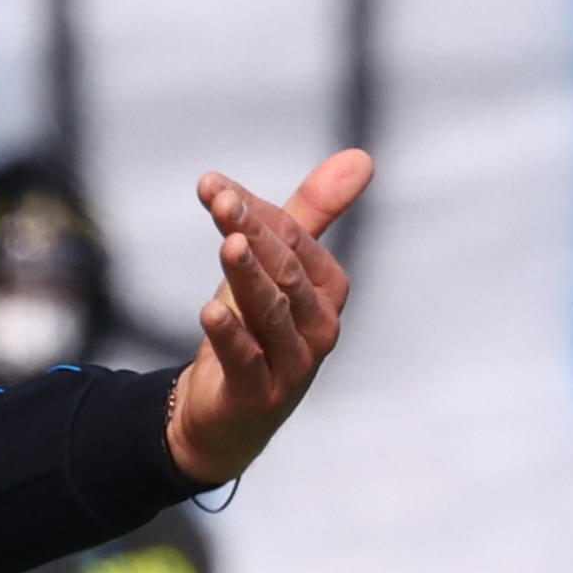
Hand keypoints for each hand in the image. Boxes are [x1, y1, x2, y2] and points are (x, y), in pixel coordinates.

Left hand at [166, 149, 373, 487]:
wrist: (224, 415)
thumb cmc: (252, 331)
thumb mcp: (273, 271)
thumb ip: (306, 216)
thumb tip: (361, 157)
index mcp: (328, 290)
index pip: (295, 240)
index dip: (257, 210)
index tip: (212, 184)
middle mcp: (319, 326)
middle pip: (286, 272)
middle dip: (253, 233)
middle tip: (219, 201)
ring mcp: (293, 364)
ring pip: (270, 312)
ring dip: (248, 276)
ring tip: (228, 243)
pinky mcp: (259, 395)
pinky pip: (247, 360)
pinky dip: (230, 334)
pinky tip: (210, 311)